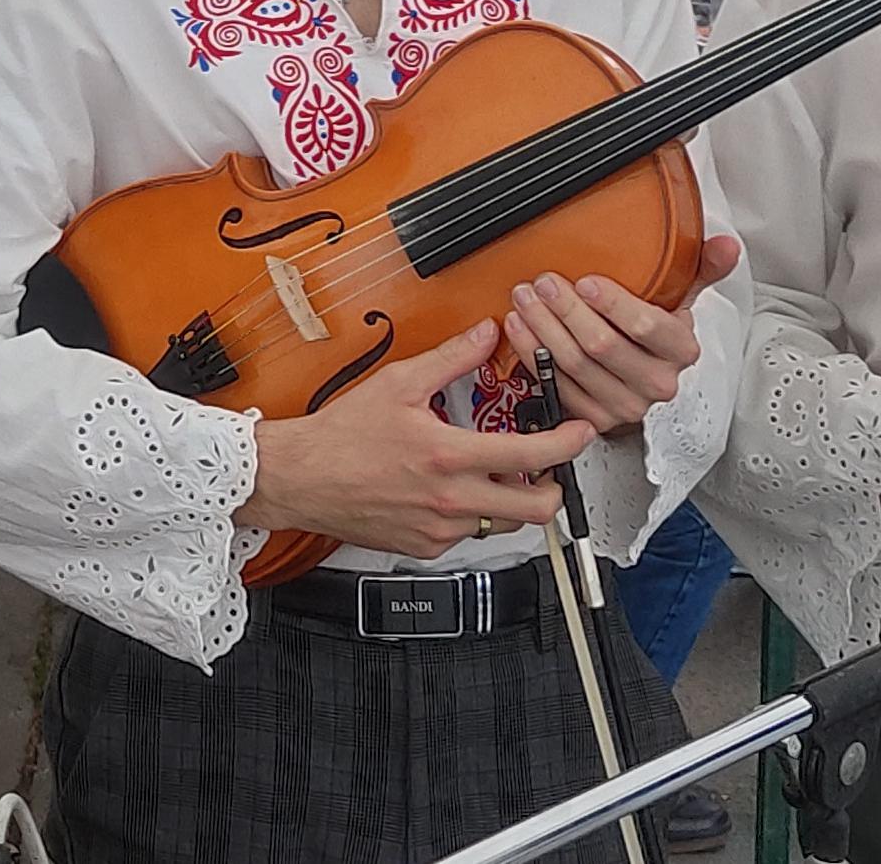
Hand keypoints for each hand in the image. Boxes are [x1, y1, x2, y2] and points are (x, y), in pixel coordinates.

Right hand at [238, 320, 594, 557]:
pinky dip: (472, 514)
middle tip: (548, 466)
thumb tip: (485, 334)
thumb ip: (451, 358)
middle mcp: (450, 500)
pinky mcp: (426, 547)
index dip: (569, 442)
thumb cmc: (340, 436)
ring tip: (493, 473)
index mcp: (448, 456)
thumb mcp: (399, 383)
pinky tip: (452, 489)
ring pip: (503, 523)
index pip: (532, 456)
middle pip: (537, 508)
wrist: (300, 478)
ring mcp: (440, 530)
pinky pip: (469, 535)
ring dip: (510, 500)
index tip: (580, 431)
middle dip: (555, 486)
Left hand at [502, 235, 738, 434]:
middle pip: (602, 345)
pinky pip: (556, 385)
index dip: (613, 304)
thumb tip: (726, 244)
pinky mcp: (594, 418)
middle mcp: (656, 382)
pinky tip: (521, 328)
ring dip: (543, 327)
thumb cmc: (658, 334)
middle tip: (544, 283)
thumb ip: (702, 267)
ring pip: (575, 364)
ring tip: (525, 298)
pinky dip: (532, 353)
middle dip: (566, 310)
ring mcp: (624, 405)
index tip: (586, 280)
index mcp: (680, 351)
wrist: (642, 379)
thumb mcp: (682, 298)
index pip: (647, 327)